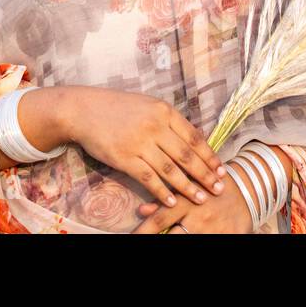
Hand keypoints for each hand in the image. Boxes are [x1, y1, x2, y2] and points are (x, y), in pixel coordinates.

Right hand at [59, 85, 227, 209]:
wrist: (84, 110)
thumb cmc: (118, 107)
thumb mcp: (148, 105)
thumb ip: (169, 121)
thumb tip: (194, 139)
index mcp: (164, 111)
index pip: (193, 137)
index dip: (209, 156)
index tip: (221, 169)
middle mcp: (155, 126)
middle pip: (186, 155)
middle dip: (205, 174)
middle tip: (219, 188)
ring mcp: (139, 142)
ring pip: (170, 169)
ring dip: (188, 186)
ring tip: (201, 198)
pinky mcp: (124, 158)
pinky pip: (148, 178)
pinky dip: (162, 192)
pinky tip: (173, 201)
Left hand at [131, 181, 255, 233]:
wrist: (247, 189)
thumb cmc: (210, 187)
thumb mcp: (188, 187)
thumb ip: (164, 199)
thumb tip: (141, 209)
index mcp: (186, 202)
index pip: (159, 220)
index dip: (144, 231)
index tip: (131, 237)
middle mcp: (198, 217)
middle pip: (172, 236)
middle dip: (156, 238)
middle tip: (141, 240)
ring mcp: (213, 229)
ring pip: (186, 240)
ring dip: (177, 238)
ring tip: (174, 235)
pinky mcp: (229, 236)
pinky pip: (209, 244)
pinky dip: (198, 241)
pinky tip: (193, 237)